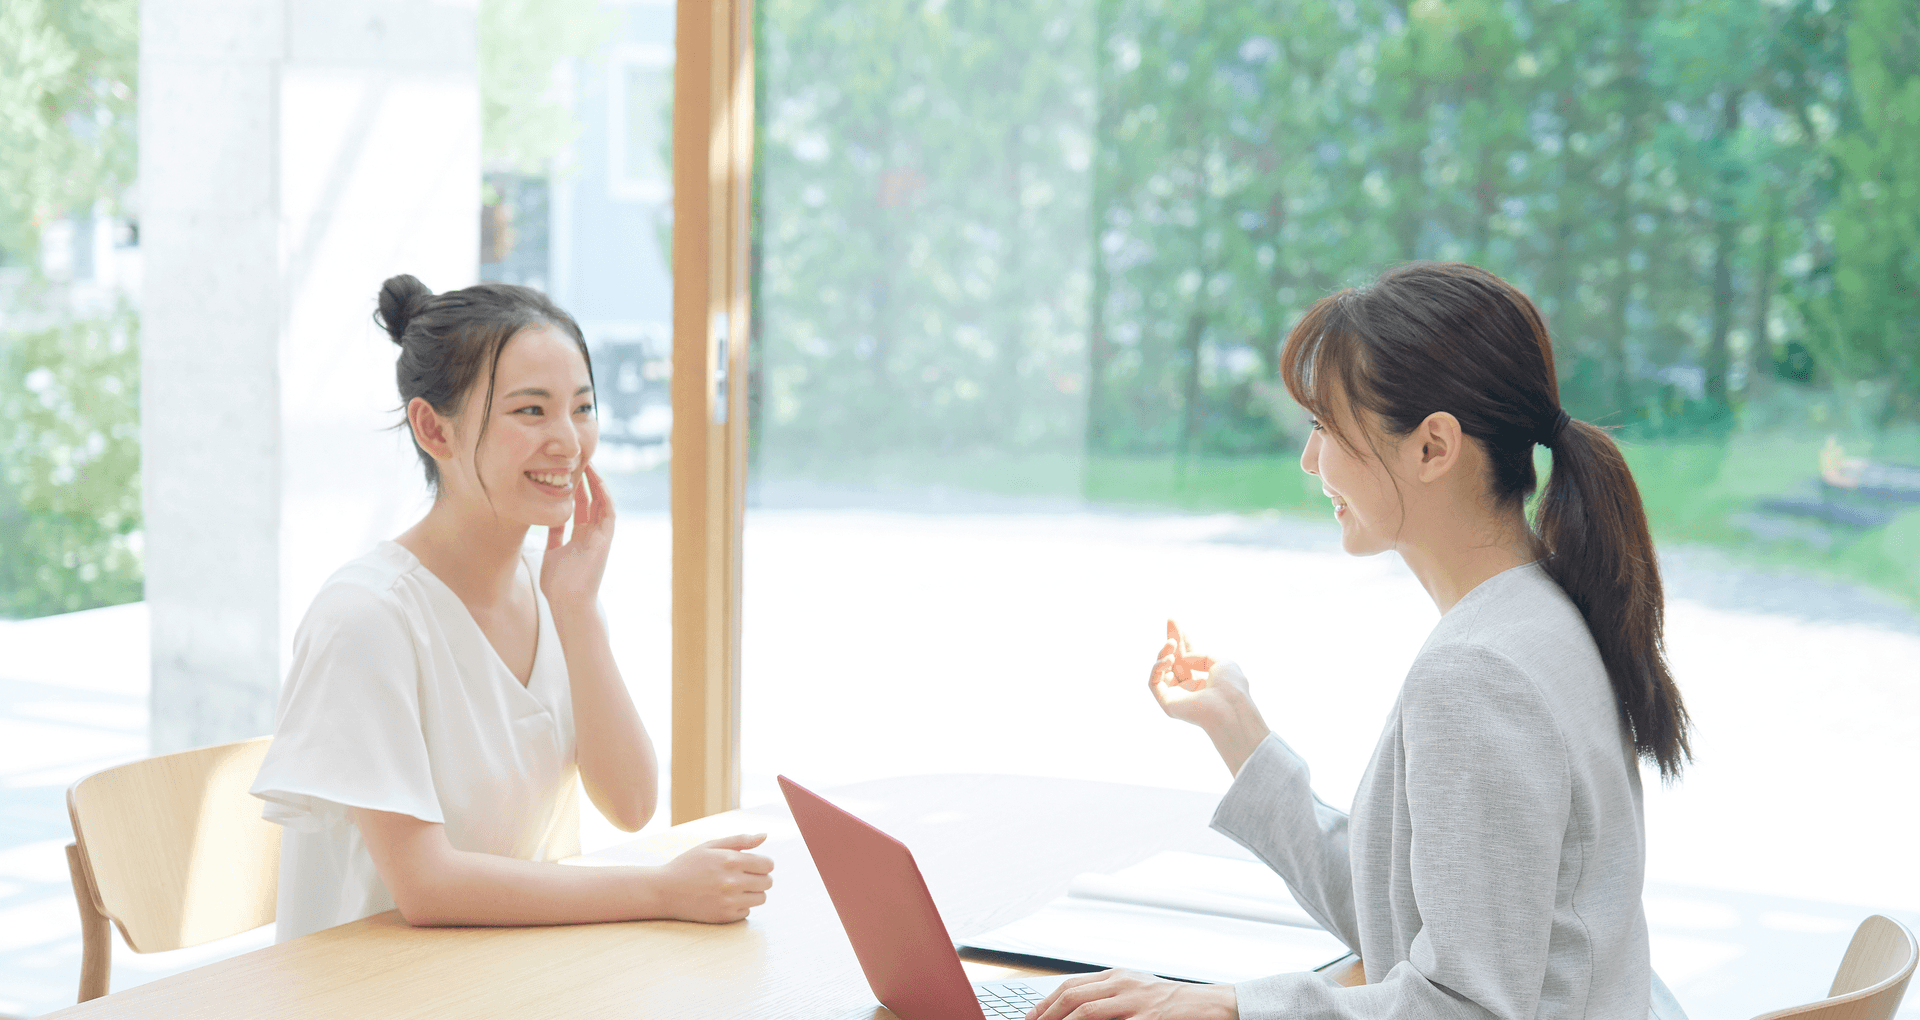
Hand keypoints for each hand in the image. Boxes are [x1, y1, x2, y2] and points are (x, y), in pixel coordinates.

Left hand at [540, 463, 613, 612]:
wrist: (568, 601)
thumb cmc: (558, 585)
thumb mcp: (551, 553)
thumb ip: (552, 536)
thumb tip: (544, 520)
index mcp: (579, 537)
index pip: (580, 506)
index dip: (574, 489)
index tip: (566, 471)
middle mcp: (592, 534)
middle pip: (591, 500)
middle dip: (585, 481)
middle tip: (578, 460)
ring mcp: (600, 536)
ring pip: (602, 502)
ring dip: (597, 484)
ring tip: (589, 464)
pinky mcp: (606, 539)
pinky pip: (609, 512)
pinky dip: (605, 496)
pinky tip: (598, 481)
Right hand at [650, 833, 774, 922]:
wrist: (664, 891)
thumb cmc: (687, 865)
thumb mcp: (710, 846)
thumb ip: (740, 840)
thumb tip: (765, 835)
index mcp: (730, 860)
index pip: (768, 865)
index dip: (764, 864)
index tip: (754, 864)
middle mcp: (732, 882)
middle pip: (768, 882)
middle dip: (760, 878)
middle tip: (745, 876)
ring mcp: (729, 901)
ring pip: (761, 898)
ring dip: (753, 892)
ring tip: (736, 888)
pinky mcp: (724, 916)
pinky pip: (747, 911)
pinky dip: (741, 905)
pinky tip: (725, 899)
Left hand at [1026, 969, 1237, 1019]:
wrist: (1209, 1004)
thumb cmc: (1171, 1000)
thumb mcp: (1138, 988)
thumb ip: (1110, 994)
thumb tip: (1077, 1006)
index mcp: (1118, 975)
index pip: (1072, 986)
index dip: (1047, 1002)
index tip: (1033, 1017)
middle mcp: (1123, 984)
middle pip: (1074, 997)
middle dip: (1048, 1014)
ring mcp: (1136, 1001)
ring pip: (1087, 1012)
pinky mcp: (1149, 1019)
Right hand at [1148, 620, 1249, 729]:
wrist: (1229, 706)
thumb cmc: (1231, 686)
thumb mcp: (1220, 661)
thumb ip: (1200, 655)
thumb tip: (1181, 658)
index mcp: (1204, 680)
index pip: (1188, 658)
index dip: (1182, 640)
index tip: (1176, 623)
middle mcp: (1190, 688)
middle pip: (1174, 660)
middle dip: (1172, 639)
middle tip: (1171, 619)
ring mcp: (1177, 696)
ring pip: (1162, 669)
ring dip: (1165, 653)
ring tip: (1171, 643)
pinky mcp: (1167, 703)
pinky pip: (1154, 682)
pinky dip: (1157, 668)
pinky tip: (1168, 659)